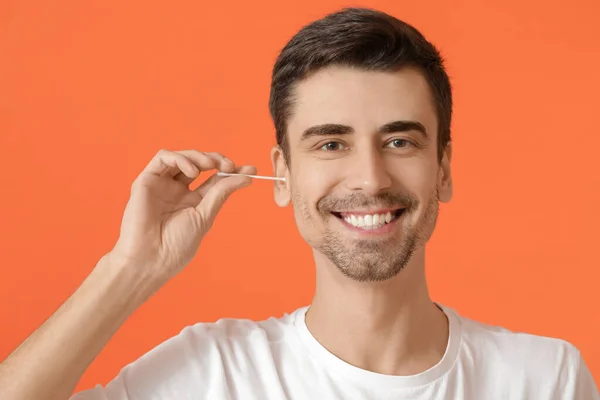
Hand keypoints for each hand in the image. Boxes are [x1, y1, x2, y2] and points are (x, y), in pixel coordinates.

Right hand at [108, 149, 254, 284]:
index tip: (250, 170)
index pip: (215, 179)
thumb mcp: (205, 216)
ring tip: (211, 165)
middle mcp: (178, 191)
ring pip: (182, 156)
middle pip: (200, 164)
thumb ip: (221, 193)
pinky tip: (192, 172)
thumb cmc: (176, 245)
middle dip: (217, 159)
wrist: (151, 259)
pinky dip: (180, 158)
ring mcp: (162, 185)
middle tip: (229, 166)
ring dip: (199, 156)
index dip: (232, 171)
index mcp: (193, 202)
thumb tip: (246, 177)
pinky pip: (162, 157)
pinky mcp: (147, 180)